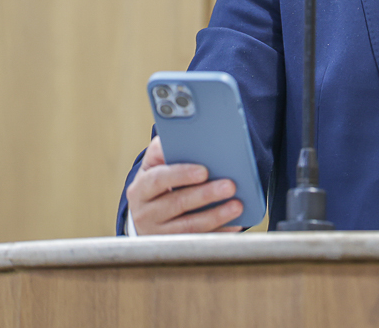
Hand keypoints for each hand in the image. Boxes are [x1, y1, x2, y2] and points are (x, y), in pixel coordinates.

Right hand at [125, 136, 243, 233]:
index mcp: (141, 187)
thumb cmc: (158, 181)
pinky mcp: (172, 246)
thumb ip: (164, 148)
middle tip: (230, 186)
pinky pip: (198, 240)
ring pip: (188, 226)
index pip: (159, 179)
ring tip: (237, 205)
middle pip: (177, 203)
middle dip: (205, 195)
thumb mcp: (155, 165)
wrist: (145, 214)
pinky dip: (218, 232)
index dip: (181, 175)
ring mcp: (157, 232)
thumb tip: (185, 133)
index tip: (204, 171)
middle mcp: (145, 211)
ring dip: (215, 216)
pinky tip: (235, 224)